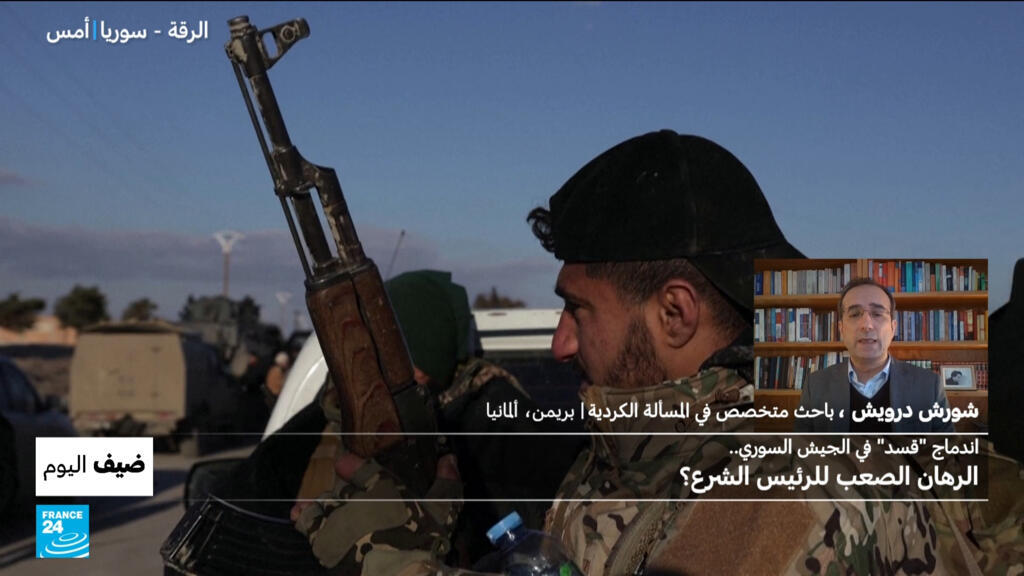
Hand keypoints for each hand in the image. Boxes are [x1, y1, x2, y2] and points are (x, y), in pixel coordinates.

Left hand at [292, 451, 461, 569]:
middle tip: (347, 501)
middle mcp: (355, 501)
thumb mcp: (444, 511)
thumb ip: (447, 483)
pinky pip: (307, 526)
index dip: (350, 464)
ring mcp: (337, 523)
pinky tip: (302, 516)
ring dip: (322, 506)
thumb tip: (449, 458)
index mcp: (383, 489)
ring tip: (324, 510)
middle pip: (339, 490)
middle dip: (341, 493)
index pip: (360, 468)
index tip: (344, 462)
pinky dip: (305, 519)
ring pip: (321, 505)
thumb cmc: (424, 544)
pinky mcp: (325, 545)